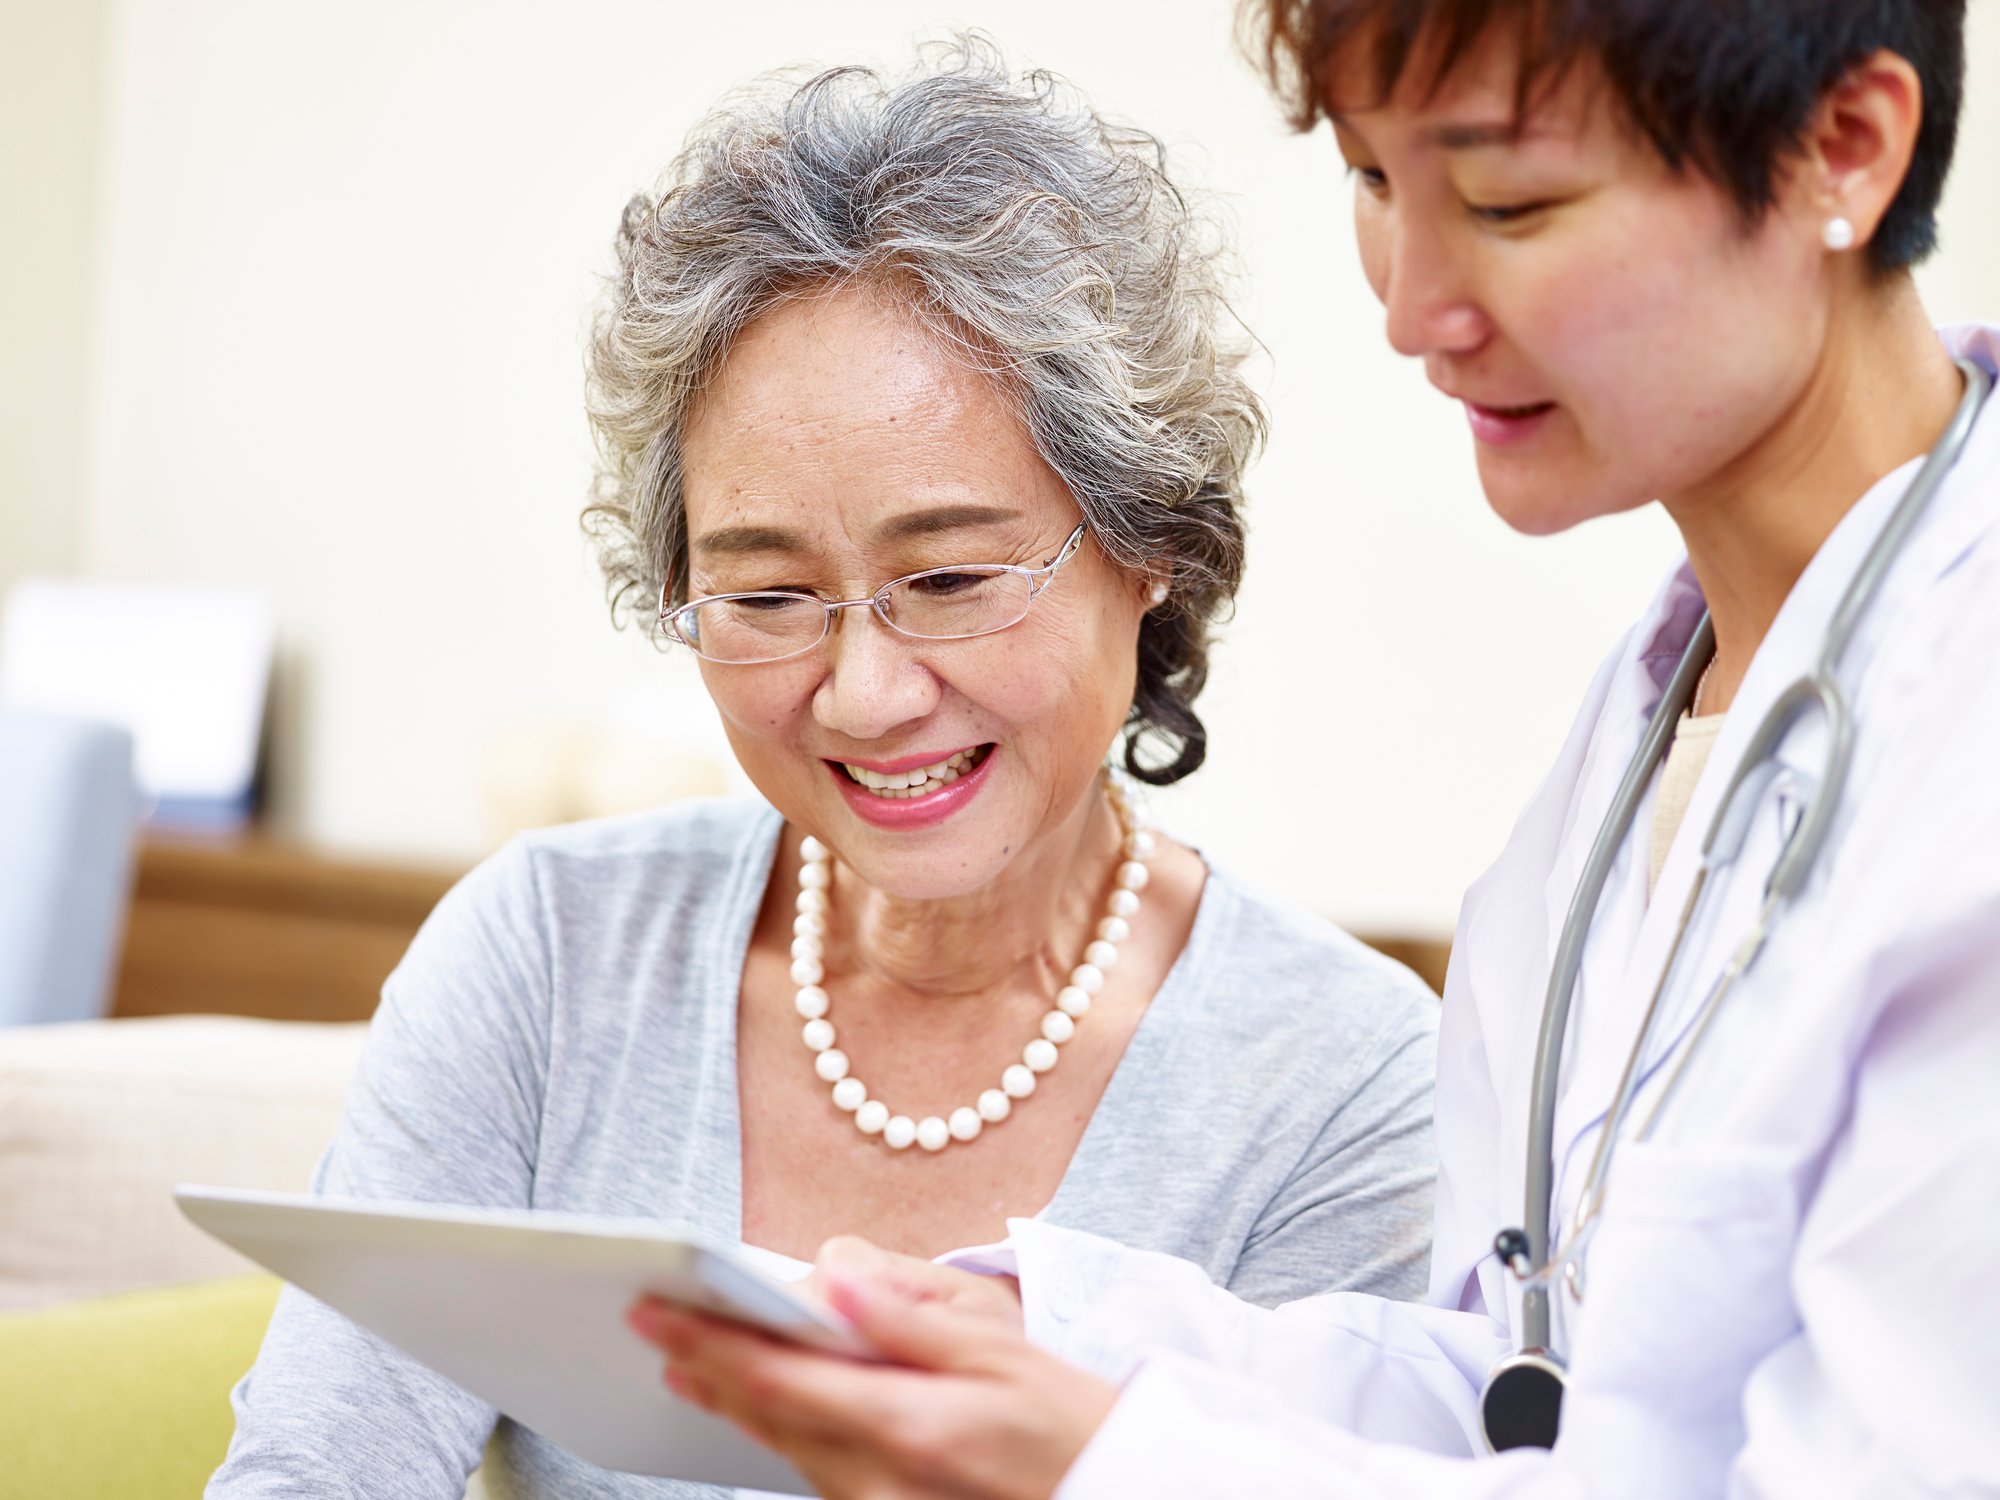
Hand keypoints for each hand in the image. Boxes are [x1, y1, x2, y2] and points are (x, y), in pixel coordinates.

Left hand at [628, 1251, 1114, 1499]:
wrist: (1118, 1496)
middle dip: (708, 1370)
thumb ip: (911, 1319)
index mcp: (909, 1424)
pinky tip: (765, 1408)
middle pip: (769, 1419)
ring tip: (692, 1363)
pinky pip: (820, 1475)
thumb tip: (834, 1275)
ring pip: (788, 1451)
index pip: (780, 1378)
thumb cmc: (1071, 1422)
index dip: (710, 1343)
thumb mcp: (1004, 1351)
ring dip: (739, 1404)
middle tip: (652, 1326)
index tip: (657, 1312)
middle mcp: (882, 1482)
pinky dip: (786, 1434)